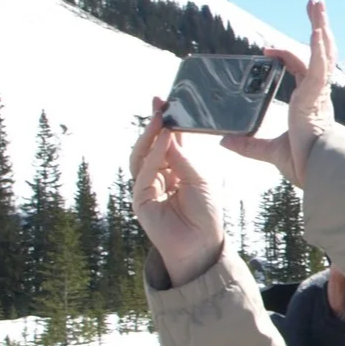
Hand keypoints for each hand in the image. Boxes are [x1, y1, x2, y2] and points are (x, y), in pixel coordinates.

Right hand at [131, 107, 224, 286]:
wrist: (201, 242)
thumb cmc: (204, 212)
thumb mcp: (199, 179)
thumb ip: (182, 158)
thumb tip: (168, 134)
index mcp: (175, 169)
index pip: (167, 142)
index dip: (166, 123)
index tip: (166, 103)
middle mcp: (159, 175)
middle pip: (151, 145)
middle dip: (153, 124)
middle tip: (158, 103)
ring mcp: (147, 185)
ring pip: (142, 155)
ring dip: (151, 136)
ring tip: (161, 119)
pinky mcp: (141, 197)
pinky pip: (144, 171)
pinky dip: (154, 154)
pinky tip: (164, 140)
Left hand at [223, 0, 336, 188]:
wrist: (319, 173)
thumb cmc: (305, 164)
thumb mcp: (270, 150)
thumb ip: (249, 145)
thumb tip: (226, 142)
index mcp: (310, 103)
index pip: (301, 69)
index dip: (285, 56)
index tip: (265, 51)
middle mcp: (318, 93)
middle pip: (319, 52)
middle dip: (316, 27)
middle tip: (314, 5)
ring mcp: (319, 92)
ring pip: (324, 51)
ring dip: (320, 25)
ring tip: (316, 3)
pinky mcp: (317, 95)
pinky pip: (320, 66)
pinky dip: (318, 48)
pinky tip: (316, 30)